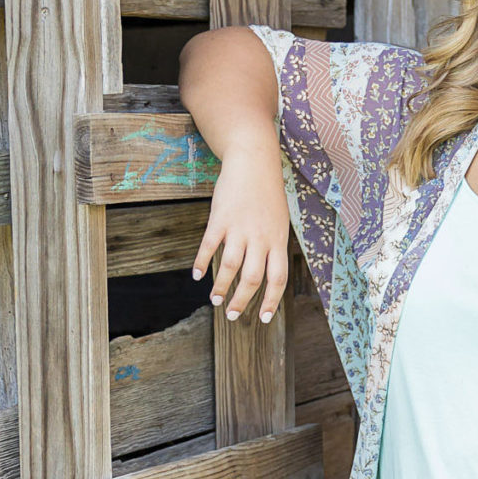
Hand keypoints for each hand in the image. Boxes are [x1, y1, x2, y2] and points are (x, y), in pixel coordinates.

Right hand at [192, 138, 290, 323]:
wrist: (254, 160)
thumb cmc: (268, 193)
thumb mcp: (279, 221)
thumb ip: (274, 246)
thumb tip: (268, 274)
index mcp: (278, 240)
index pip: (278, 279)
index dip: (271, 301)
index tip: (262, 318)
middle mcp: (261, 237)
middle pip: (252, 279)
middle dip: (241, 302)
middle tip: (231, 315)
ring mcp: (240, 228)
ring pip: (230, 267)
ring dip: (221, 288)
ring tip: (214, 300)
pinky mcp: (220, 218)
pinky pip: (210, 246)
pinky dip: (202, 263)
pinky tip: (198, 275)